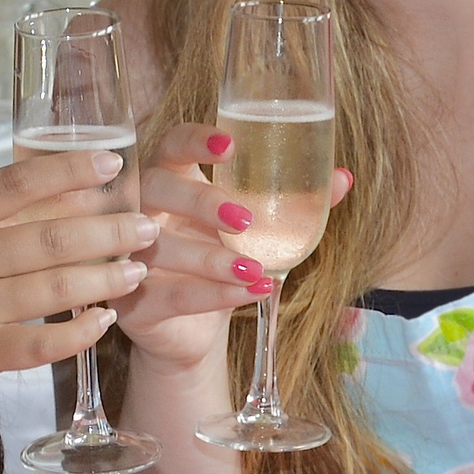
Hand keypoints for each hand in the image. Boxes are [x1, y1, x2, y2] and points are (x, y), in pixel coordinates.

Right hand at [0, 149, 154, 415]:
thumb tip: (67, 194)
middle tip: (146, 227)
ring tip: (137, 269)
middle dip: (108, 231)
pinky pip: (45, 342)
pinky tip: (105, 319)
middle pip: (49, 238)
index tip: (113, 164)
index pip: (17, 183)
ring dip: (106, 278)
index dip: (70, 170)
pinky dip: (81, 331)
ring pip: (56, 289)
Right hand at [112, 123, 351, 370]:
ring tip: (255, 268)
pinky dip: (213, 295)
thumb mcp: (256, 230)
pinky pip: (168, 296)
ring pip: (158, 248)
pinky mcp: (132, 304)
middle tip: (244, 218)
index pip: (171, 144)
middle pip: (155, 188)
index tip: (230, 145)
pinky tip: (251, 293)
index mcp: (170, 180)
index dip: (194, 140)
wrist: (192, 333)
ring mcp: (130, 257)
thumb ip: (295, 202)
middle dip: (199, 200)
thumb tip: (343, 178)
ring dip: (209, 258)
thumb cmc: (219, 261)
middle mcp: (143, 212)